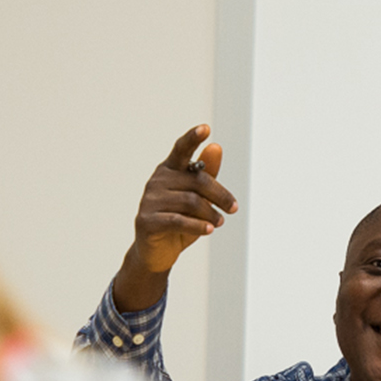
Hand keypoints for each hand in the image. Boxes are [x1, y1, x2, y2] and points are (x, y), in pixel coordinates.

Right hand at [112, 125, 238, 312]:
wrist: (157, 252)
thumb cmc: (180, 220)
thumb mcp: (197, 197)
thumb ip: (206, 174)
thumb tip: (216, 147)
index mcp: (169, 169)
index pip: (181, 149)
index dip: (193, 138)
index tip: (206, 128)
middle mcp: (157, 180)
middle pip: (197, 181)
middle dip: (220, 195)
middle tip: (233, 208)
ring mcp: (149, 200)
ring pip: (191, 202)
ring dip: (211, 214)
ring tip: (219, 223)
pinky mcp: (147, 220)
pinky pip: (178, 220)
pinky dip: (198, 226)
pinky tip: (210, 230)